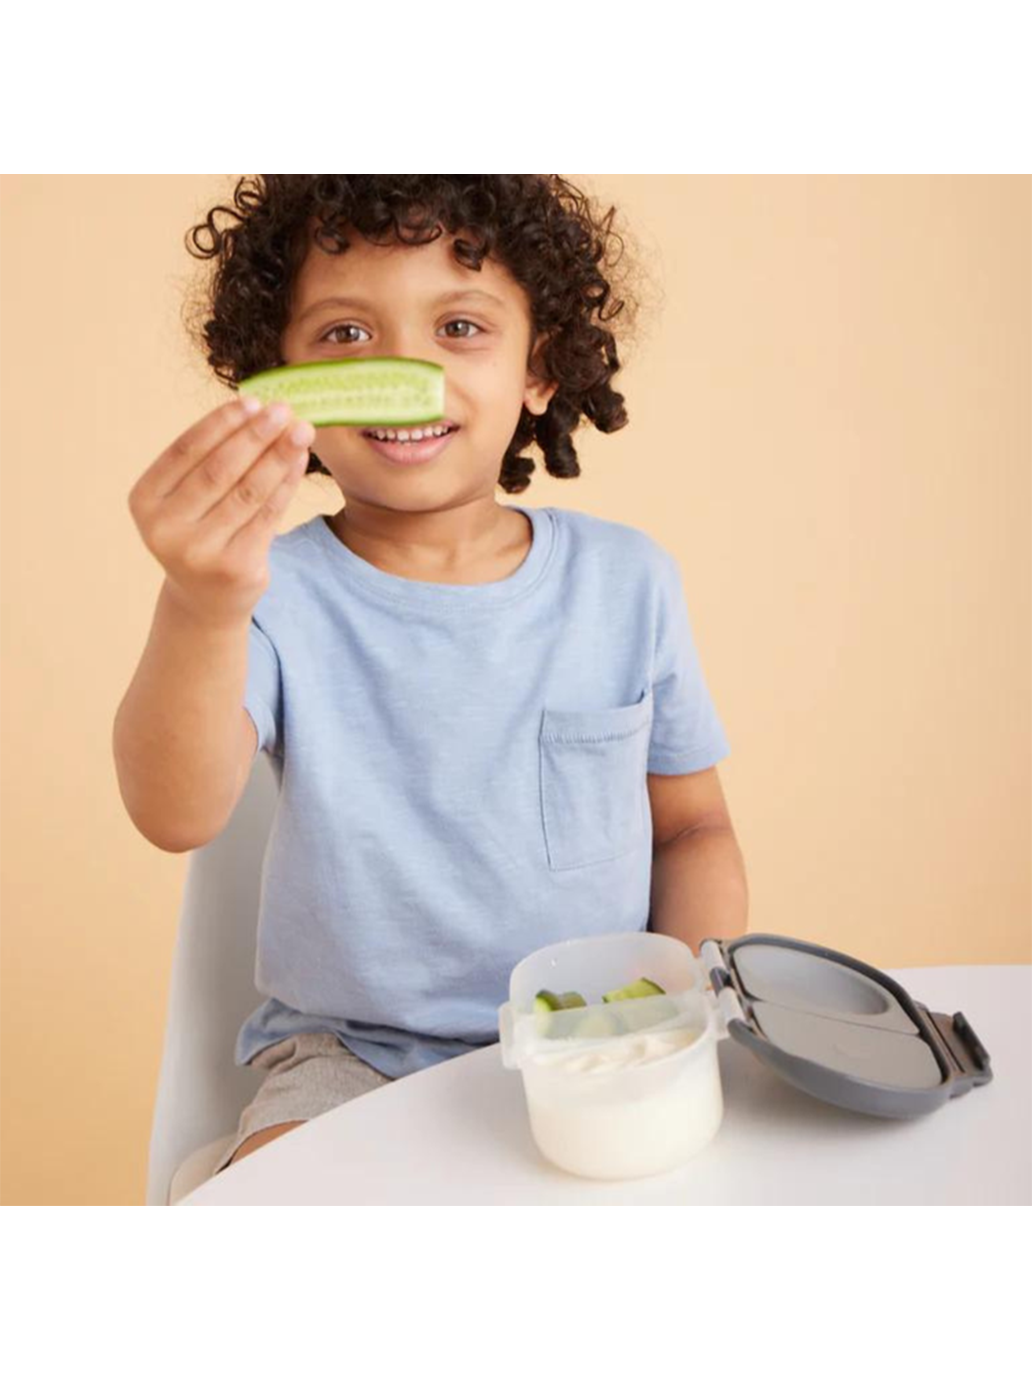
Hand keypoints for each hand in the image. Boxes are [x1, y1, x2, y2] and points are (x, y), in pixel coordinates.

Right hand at [128, 396, 313, 627]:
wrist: (206, 598)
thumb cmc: (198, 531)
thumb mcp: (185, 498)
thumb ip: (208, 459)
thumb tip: (255, 410)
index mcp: (144, 501)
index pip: (185, 451)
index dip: (220, 424)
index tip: (252, 401)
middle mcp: (165, 529)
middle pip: (219, 470)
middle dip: (255, 435)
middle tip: (284, 410)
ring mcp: (198, 552)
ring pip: (248, 492)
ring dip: (278, 456)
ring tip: (302, 431)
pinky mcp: (234, 568)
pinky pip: (267, 516)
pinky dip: (286, 484)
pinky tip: (299, 462)